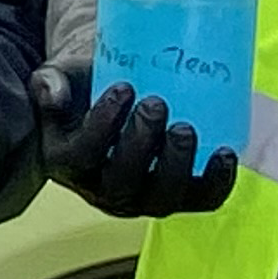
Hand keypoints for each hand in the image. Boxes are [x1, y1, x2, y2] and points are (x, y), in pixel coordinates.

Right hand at [34, 67, 238, 216]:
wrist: (104, 104)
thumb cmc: (83, 89)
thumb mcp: (59, 78)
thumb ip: (51, 80)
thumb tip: (52, 91)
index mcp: (67, 161)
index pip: (83, 153)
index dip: (103, 124)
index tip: (124, 88)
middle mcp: (101, 189)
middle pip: (121, 182)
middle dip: (141, 144)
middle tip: (157, 104)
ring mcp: (139, 198)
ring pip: (160, 199)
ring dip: (176, 167)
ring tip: (185, 129)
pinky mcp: (172, 196)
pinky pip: (196, 200)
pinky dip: (214, 184)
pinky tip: (226, 155)